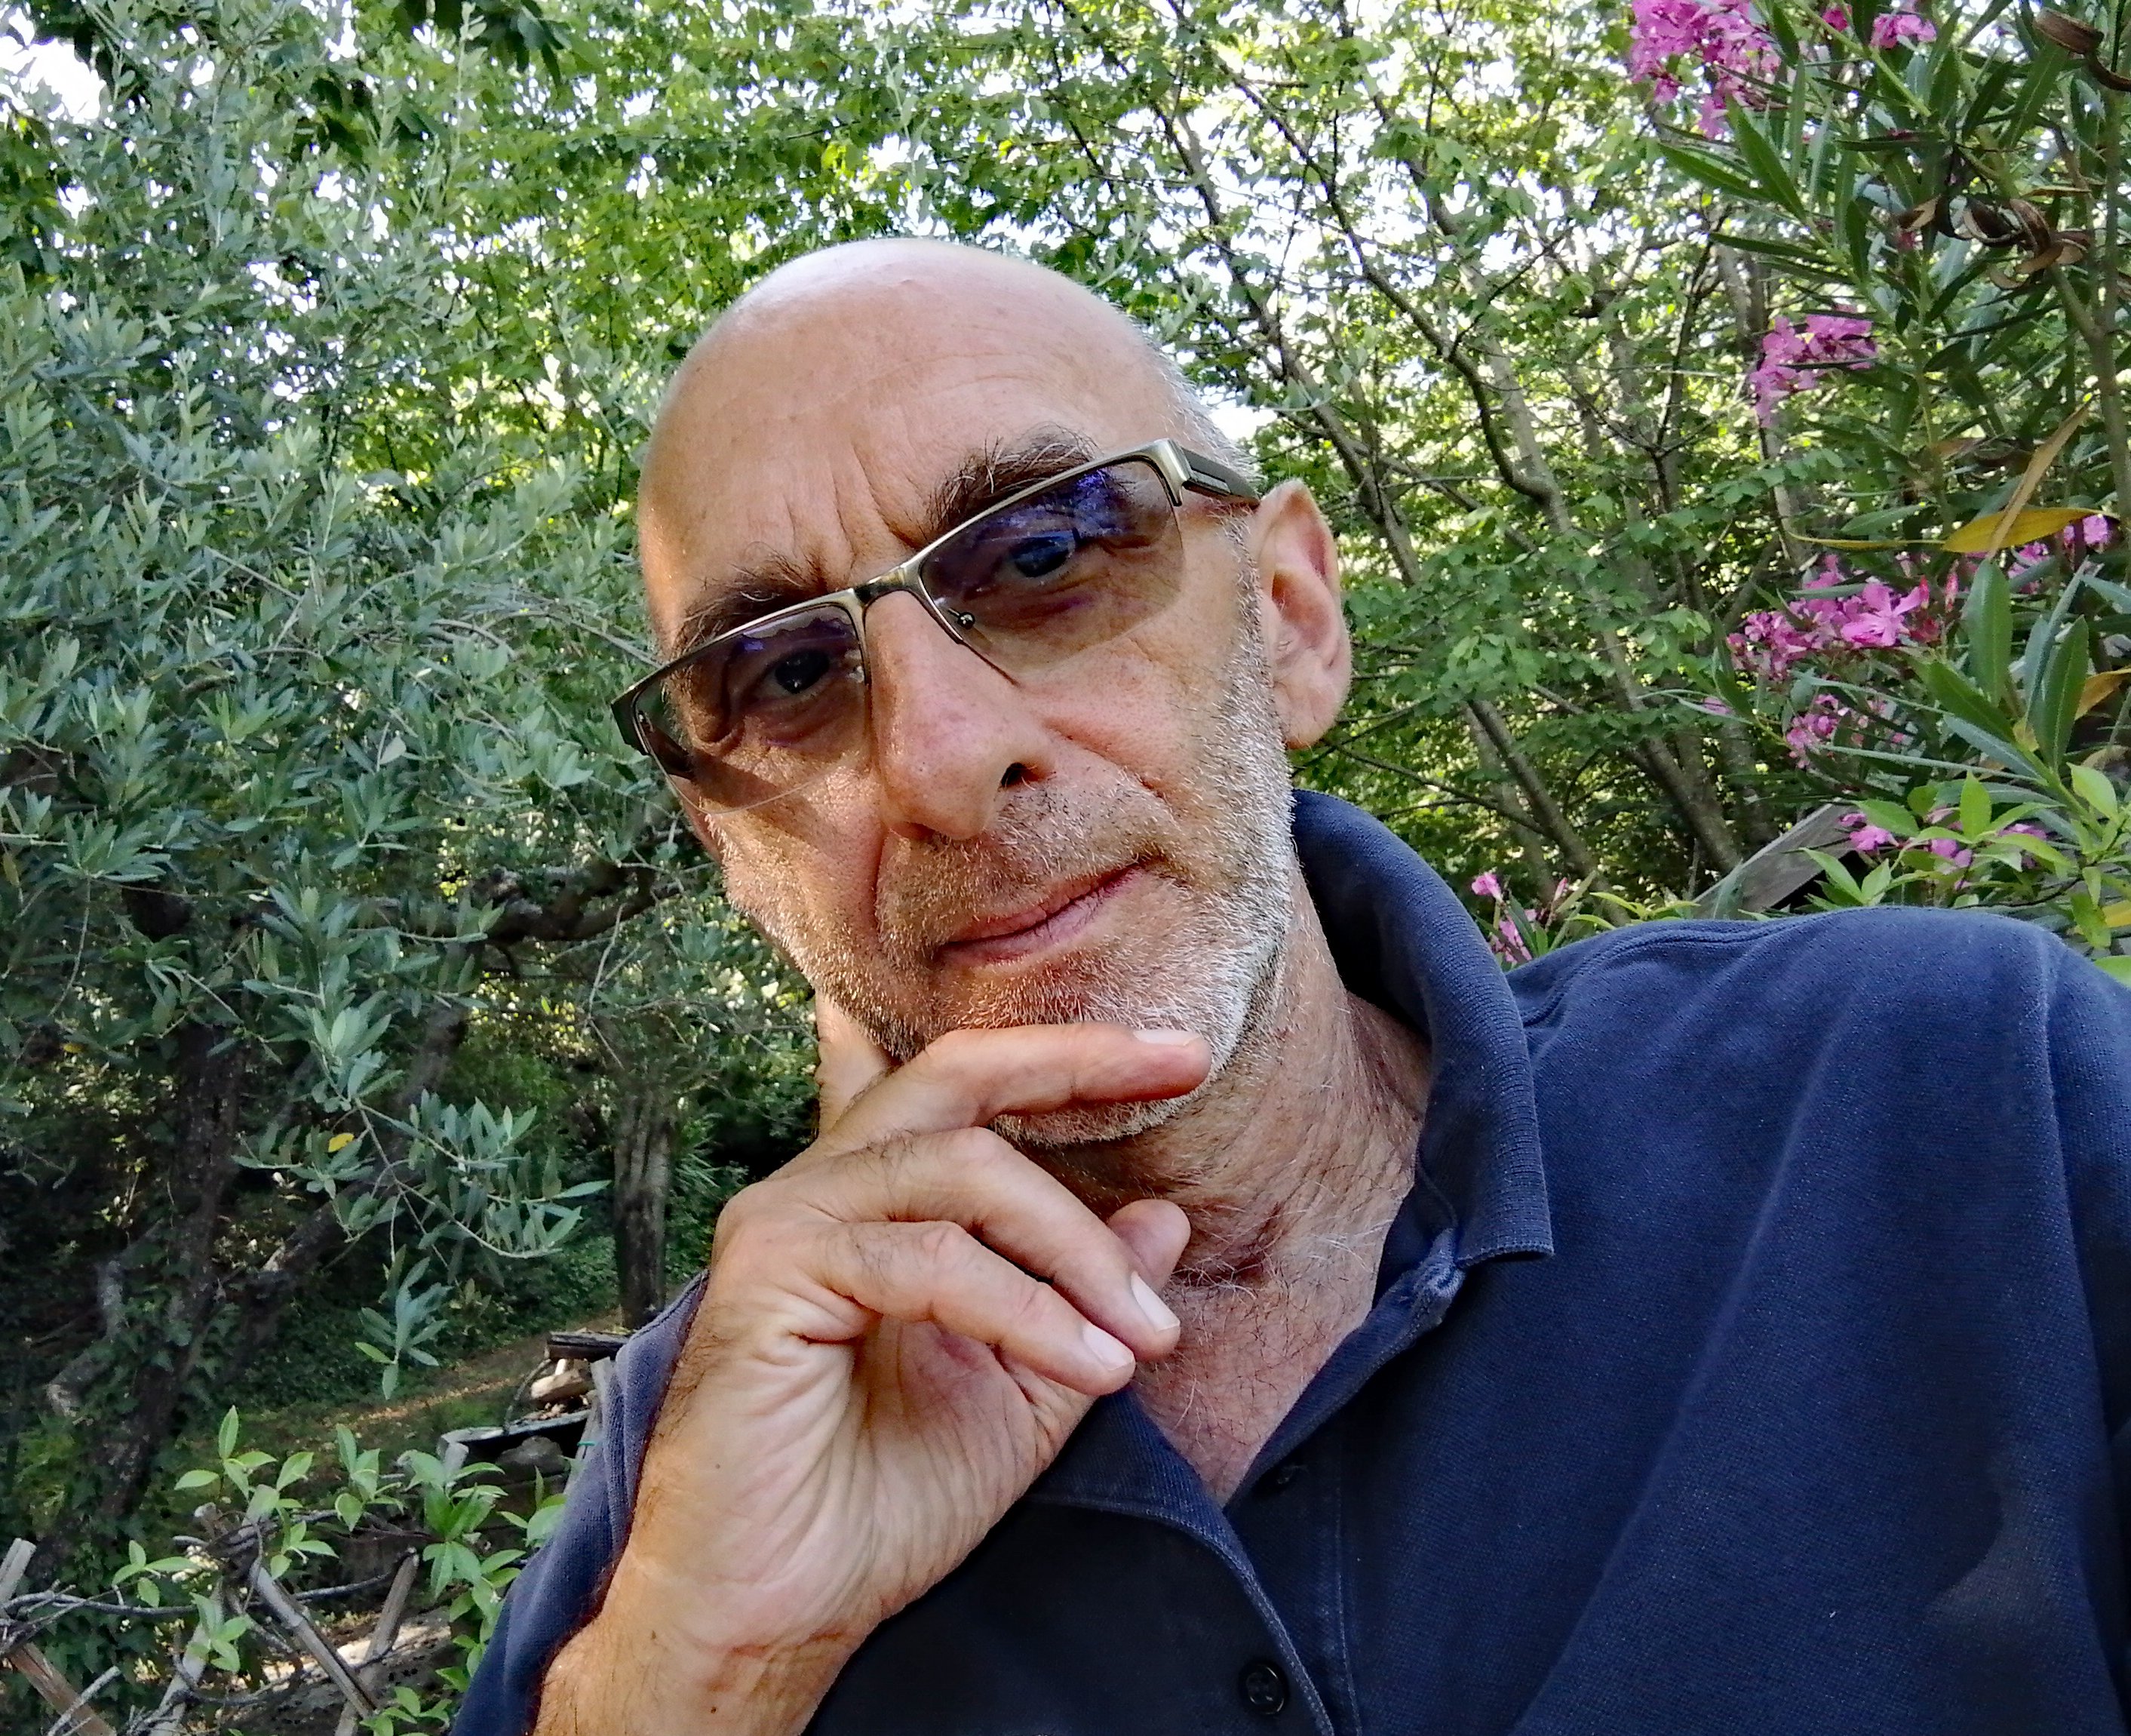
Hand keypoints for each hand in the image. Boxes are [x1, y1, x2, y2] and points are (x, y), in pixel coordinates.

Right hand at [533, 1007, 1205, 1735]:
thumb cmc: (880, 1504)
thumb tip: (1165, 1219)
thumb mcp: (1024, 1395)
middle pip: (958, 1075)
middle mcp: (823, 1187)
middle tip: (1183, 1064)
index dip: (1067, 1057)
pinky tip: (1090, 1363)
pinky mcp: (773, 1271)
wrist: (779, 1611)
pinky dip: (1027, 1308)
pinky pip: (931, 1259)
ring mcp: (788, 1220)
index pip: (969, 1088)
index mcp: (875, 1204)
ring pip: (965, 1169)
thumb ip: (1084, 1303)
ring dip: (1076, 1249)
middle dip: (1076, 1062)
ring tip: (1146, 1336)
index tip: (1178, 1053)